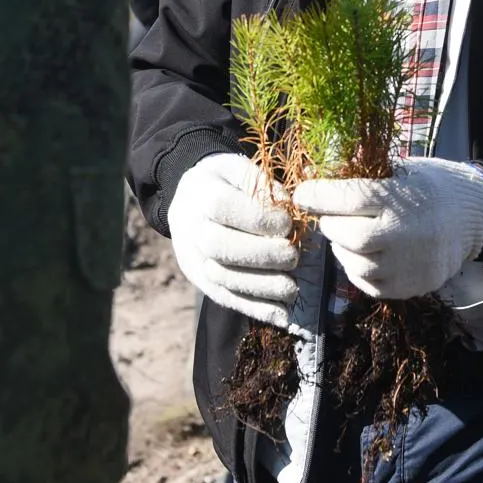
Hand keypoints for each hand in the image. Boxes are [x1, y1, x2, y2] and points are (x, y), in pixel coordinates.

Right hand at [168, 153, 299, 327]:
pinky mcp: (200, 281)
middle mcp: (191, 227)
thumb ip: (260, 182)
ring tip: (292, 289)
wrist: (189, 200)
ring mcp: (193, 258)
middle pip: (221, 247)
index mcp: (201, 193)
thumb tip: (289, 205)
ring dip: (262, 288)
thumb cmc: (225, 183)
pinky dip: (255, 309)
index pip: (224, 207)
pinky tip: (281, 314)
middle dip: (263, 256)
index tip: (288, 225)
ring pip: (222, 278)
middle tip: (293, 257)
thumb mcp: (237, 168)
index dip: (259, 219)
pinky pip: (225, 298)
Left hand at [293, 158, 482, 300]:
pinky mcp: (410, 287)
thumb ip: (364, 175)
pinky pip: (369, 284)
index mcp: (399, 199)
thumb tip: (317, 179)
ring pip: (354, 263)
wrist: (477, 218)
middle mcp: (402, 235)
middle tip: (331, 216)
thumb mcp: (402, 169)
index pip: (346, 198)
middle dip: (331, 224)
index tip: (303, 193)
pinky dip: (359, 269)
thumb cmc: (434, 186)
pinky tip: (366, 254)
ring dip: (343, 248)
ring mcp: (407, 265)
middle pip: (346, 235)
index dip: (317, 195)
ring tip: (350, 235)